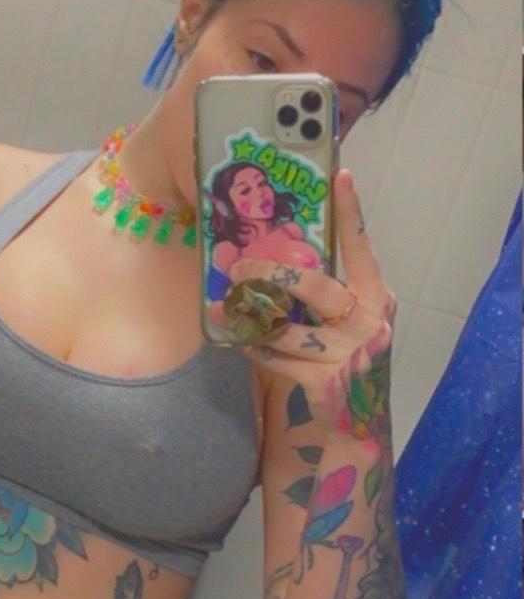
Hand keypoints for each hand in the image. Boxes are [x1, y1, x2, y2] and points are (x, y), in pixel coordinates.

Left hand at [228, 169, 396, 436]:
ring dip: (248, 316)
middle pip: (312, 285)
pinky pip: (278, 356)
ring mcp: (350, 353)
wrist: (356, 423)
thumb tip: (271, 257)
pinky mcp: (327, 381)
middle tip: (238, 265)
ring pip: (286, 325)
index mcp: (377, 295)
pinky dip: (257, 348)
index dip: (351, 212)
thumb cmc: (346, 358)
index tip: (341, 175)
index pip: (362, 247)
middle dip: (268, 274)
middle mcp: (370, 320)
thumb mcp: (347, 320)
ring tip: (222, 306)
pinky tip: (244, 342)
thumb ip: (325, 292)